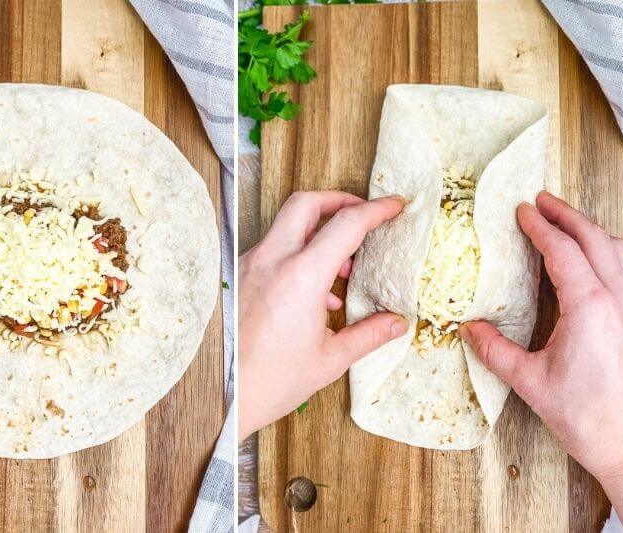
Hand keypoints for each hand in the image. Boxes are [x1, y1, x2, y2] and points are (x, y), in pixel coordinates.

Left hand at [238, 191, 407, 441]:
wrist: (225, 396)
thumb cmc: (273, 381)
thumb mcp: (330, 359)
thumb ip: (368, 334)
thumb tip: (396, 322)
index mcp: (300, 277)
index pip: (345, 224)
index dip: (376, 210)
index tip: (394, 207)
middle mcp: (271, 261)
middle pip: (305, 204)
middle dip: (338, 201)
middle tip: (362, 217)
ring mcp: (250, 266)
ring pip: (286, 225)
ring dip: (317, 232)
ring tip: (341, 268)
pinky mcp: (239, 277)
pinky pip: (272, 249)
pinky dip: (297, 254)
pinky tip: (313, 290)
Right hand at [460, 191, 622, 527]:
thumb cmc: (587, 417)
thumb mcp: (529, 382)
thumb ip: (496, 350)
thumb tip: (469, 329)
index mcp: (589, 307)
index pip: (562, 251)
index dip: (539, 227)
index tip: (522, 211)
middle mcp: (619, 299)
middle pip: (595, 238)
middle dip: (567, 214)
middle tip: (543, 200)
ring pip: (620, 250)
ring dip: (592, 228)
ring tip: (569, 221)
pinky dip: (612, 251)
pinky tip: (600, 258)